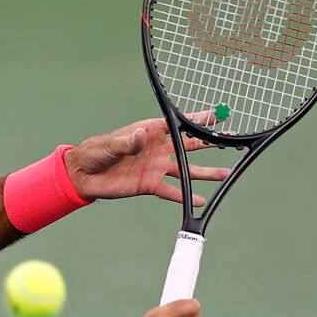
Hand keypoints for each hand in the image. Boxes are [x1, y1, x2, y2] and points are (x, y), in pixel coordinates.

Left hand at [65, 114, 229, 205]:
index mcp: (149, 132)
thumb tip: (140, 136)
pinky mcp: (149, 184)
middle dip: (212, 143)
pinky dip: (185, 196)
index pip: (178, 124)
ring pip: (186, 170)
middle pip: (190, 145)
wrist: (84, 175)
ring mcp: (155, 167)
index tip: (218, 116)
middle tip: (233, 141)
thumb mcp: (111, 144)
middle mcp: (157, 149)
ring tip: (226, 174)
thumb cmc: (96, 151)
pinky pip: (171, 191)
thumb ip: (127, 142)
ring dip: (206, 172)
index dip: (198, 120)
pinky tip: (200, 200)